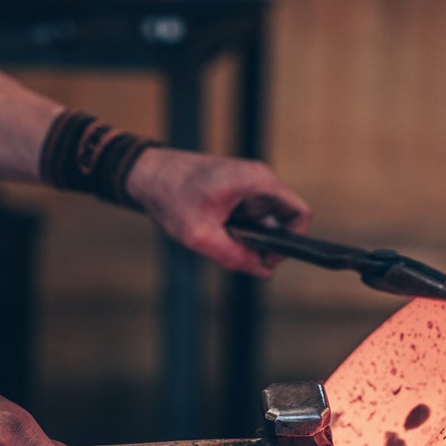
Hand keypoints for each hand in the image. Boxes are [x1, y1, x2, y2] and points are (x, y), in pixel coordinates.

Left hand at [126, 147, 310, 276]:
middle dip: (263, 246)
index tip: (266, 260)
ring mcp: (247, 187)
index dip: (292, 243)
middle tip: (233, 254)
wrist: (146, 174)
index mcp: (258, 182)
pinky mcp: (235, 194)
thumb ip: (234, 258)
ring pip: (263, 226)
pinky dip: (234, 234)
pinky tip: (211, 235)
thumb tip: (263, 272)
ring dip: (245, 242)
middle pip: (281, 224)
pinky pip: (248, 221)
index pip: (299, 214)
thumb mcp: (200, 236)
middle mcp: (258, 181)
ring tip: (216, 241)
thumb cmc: (170, 195)